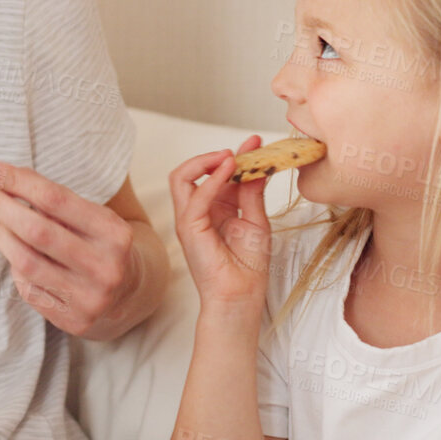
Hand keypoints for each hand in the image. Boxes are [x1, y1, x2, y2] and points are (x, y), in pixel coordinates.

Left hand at [0, 159, 138, 337]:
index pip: (54, 198)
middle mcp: (104, 266)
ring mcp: (89, 298)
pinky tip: (19, 256)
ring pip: (25, 262)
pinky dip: (15, 266)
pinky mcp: (73, 321)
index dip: (16, 181)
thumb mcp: (92, 216)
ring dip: (3, 236)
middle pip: (36, 230)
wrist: (132, 292)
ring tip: (0, 224)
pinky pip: (27, 288)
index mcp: (113, 232)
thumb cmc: (100, 243)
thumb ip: (54, 201)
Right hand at [168, 137, 272, 308]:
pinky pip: (194, 197)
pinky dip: (211, 180)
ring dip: (206, 161)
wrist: (241, 296)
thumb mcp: (257, 223)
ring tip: (230, 157)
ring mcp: (190, 219)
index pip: (216, 174)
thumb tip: (259, 167)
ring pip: (181, 177)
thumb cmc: (248, 267)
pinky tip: (229, 170)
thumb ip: (253, 194)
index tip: (256, 143)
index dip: (236, 157)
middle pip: (191, 172)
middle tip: (241, 150)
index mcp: (216, 209)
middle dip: (214, 156)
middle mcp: (199, 211)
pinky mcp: (188, 228)